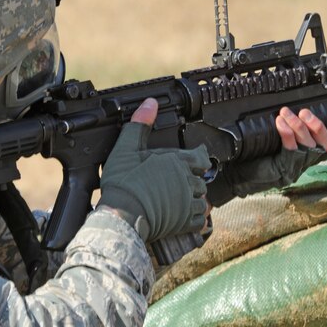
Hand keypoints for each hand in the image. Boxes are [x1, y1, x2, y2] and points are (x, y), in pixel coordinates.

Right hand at [98, 98, 209, 241]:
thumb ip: (140, 125)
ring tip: (185, 200)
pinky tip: (187, 218)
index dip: (199, 157)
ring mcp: (188, 203)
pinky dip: (196, 220)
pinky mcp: (185, 222)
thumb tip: (150, 103)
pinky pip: (200, 221)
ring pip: (203, 200)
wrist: (123, 215)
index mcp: (177, 161)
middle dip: (194, 180)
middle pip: (201, 179)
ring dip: (196, 199)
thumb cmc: (124, 183)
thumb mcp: (127, 149)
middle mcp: (187, 181)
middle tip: (183, 181)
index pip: (200, 156)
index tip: (197, 158)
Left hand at [206, 107, 326, 206]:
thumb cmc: (253, 159)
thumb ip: (287, 134)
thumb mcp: (274, 145)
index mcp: (306, 160)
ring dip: (299, 127)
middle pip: (322, 146)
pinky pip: (291, 151)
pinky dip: (287, 135)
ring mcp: (295, 170)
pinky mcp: (284, 171)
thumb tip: (291, 113)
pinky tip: (281, 123)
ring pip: (308, 147)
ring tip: (287, 113)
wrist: (235, 177)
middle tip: (303, 112)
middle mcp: (304, 166)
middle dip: (316, 126)